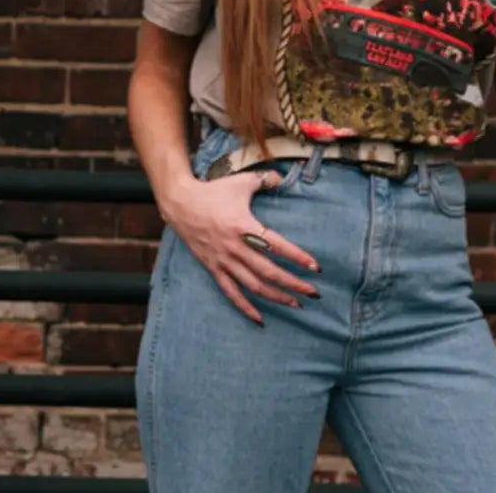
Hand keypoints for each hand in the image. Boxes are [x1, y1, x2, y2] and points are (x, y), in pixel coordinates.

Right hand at [161, 168, 320, 325]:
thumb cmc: (213, 192)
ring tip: (295, 303)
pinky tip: (260, 319)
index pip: (276, 246)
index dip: (297, 257)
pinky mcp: (213, 268)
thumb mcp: (242, 182)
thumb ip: (265, 180)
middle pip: (268, 272)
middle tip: (313, 293)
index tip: (315, 267)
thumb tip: (284, 177)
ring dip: (275, 297)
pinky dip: (245, 307)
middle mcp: (235, 248)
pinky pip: (231, 292)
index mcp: (244, 227)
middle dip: (293, 284)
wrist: (181, 203)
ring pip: (253, 285)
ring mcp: (223, 260)